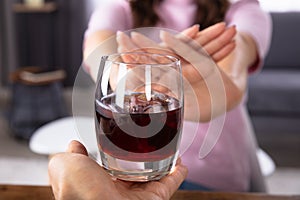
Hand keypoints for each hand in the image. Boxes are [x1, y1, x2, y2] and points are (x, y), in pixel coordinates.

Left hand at [48, 140, 187, 199]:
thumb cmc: (81, 192)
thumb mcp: (65, 166)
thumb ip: (68, 156)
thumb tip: (74, 146)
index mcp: (97, 183)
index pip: (108, 166)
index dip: (114, 151)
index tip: (119, 138)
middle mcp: (118, 191)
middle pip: (133, 170)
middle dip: (140, 156)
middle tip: (147, 139)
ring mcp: (138, 195)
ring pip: (153, 176)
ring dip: (161, 161)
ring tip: (166, 146)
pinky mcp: (155, 198)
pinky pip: (170, 183)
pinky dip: (177, 172)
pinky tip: (180, 161)